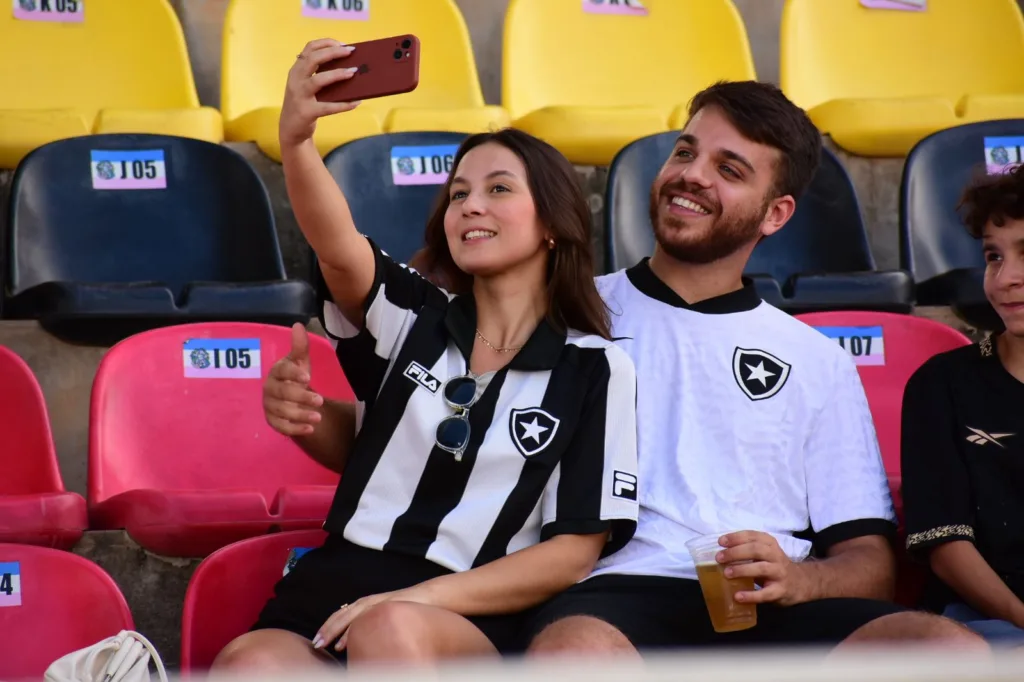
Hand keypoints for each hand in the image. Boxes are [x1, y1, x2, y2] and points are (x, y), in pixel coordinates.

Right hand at [263, 323, 323, 436]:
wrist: (291, 397)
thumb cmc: (295, 376)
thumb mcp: (300, 361)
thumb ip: (300, 346)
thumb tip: (298, 325)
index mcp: (276, 371)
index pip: (281, 371)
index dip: (293, 374)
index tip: (307, 377)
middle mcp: (270, 389)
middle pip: (282, 393)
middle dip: (300, 397)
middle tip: (320, 400)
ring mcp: (269, 406)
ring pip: (282, 411)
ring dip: (300, 415)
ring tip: (319, 417)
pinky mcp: (273, 421)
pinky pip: (282, 427)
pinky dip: (295, 429)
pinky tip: (310, 429)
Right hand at [280, 38, 361, 149]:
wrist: (290, 130)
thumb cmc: (305, 104)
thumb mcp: (307, 86)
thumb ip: (320, 75)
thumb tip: (349, 66)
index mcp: (297, 70)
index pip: (309, 48)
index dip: (326, 43)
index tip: (343, 44)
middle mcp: (295, 80)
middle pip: (313, 59)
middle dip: (333, 52)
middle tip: (351, 51)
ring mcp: (300, 96)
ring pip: (318, 80)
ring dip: (337, 74)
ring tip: (353, 72)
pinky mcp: (307, 112)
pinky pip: (328, 107)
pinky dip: (344, 105)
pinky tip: (356, 102)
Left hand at [312, 586, 431, 651]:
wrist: (433, 596)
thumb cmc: (410, 609)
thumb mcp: (388, 616)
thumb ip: (375, 624)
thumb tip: (362, 642)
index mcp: (367, 605)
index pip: (342, 615)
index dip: (328, 626)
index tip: (317, 640)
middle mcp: (369, 602)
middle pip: (342, 615)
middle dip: (327, 629)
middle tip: (314, 644)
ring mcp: (378, 603)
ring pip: (350, 616)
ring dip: (335, 630)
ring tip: (323, 643)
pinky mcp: (387, 606)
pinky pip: (367, 618)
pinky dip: (353, 630)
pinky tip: (345, 642)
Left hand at [716, 530, 809, 606]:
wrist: (800, 582)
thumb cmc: (774, 565)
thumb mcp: (764, 553)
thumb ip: (746, 550)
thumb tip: (720, 553)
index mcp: (769, 543)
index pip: (752, 536)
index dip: (736, 537)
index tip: (721, 542)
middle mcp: (776, 555)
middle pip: (756, 550)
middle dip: (736, 552)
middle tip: (719, 558)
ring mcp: (780, 573)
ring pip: (761, 568)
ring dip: (742, 569)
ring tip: (727, 573)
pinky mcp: (781, 590)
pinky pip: (766, 593)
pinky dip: (751, 595)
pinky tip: (738, 596)